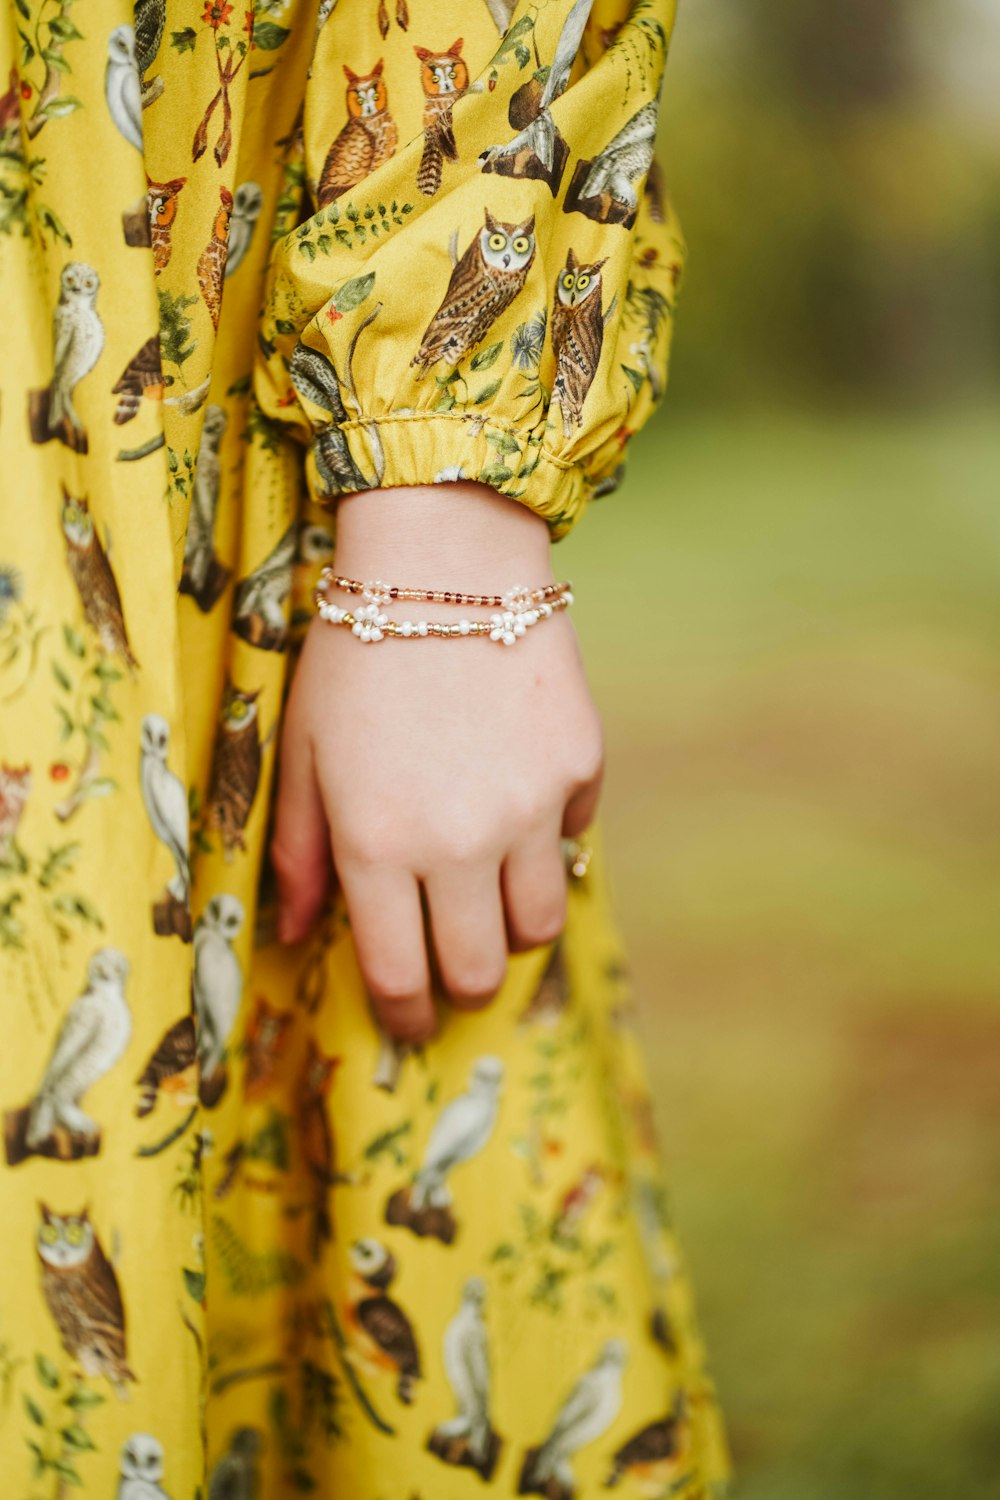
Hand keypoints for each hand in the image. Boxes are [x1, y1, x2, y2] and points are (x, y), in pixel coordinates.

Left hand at [271, 482, 602, 1042]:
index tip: (406, 1018)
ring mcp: (529, 808)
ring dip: (510, 925)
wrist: (444, 555)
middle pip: (477, 969)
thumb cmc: (354, 653)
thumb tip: (299, 935)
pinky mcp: (580, 768)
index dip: (402, 1011)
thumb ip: (300, 852)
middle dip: (459, 982)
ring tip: (488, 892)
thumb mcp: (303, 751)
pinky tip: (516, 794)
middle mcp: (457, 841)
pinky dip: (548, 839)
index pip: (399, 972)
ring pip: (539, 923)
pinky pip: (573, 840)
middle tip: (449, 962)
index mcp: (377, 844)